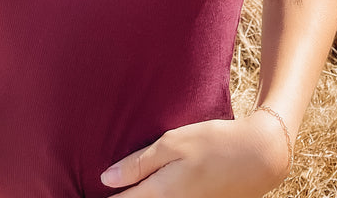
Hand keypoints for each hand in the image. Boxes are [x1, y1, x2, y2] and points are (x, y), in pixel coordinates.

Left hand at [100, 114, 290, 196]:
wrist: (258, 157)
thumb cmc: (213, 143)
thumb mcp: (172, 143)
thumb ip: (138, 163)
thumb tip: (105, 180)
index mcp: (160, 195)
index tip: (79, 193)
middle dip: (121, 196)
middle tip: (98, 186)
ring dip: (137, 196)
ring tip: (124, 186)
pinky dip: (153, 196)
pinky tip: (148, 186)